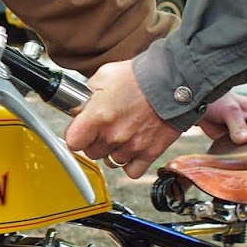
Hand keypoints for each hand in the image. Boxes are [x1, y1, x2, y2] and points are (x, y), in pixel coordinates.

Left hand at [61, 59, 180, 179]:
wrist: (173, 80)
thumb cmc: (141, 76)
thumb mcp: (105, 75)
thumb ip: (87, 94)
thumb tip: (78, 108)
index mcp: (98, 116)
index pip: (73, 142)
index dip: (76, 135)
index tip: (81, 130)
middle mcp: (113, 135)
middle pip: (92, 153)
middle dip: (95, 141)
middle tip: (104, 128)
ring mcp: (132, 146)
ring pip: (111, 161)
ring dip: (113, 151)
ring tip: (121, 134)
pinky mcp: (150, 152)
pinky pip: (132, 171)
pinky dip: (131, 163)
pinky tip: (132, 148)